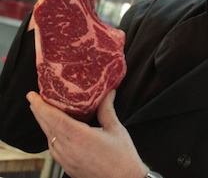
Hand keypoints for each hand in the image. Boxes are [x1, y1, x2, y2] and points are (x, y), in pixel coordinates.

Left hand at [27, 90, 148, 177]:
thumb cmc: (122, 157)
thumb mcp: (116, 129)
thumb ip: (107, 110)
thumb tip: (107, 93)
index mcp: (80, 137)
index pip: (54, 119)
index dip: (41, 106)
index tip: (33, 96)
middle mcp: (69, 149)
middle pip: (47, 127)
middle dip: (38, 111)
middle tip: (33, 98)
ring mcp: (66, 160)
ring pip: (49, 138)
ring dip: (45, 124)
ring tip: (44, 111)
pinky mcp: (67, 167)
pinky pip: (54, 148)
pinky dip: (51, 136)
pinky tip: (56, 130)